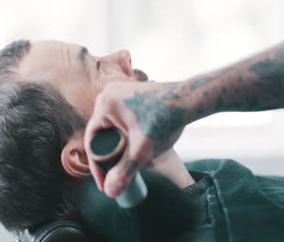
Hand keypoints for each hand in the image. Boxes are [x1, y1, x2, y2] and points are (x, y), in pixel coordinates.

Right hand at [84, 81, 186, 196]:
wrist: (190, 99)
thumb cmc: (166, 120)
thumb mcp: (143, 149)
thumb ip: (125, 170)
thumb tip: (110, 192)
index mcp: (104, 104)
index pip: (92, 141)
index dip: (97, 166)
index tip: (104, 184)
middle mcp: (108, 93)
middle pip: (102, 134)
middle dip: (111, 157)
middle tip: (118, 176)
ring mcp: (120, 91)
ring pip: (113, 127)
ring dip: (120, 146)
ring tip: (130, 165)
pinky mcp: (131, 93)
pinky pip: (122, 119)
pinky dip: (128, 134)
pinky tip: (136, 148)